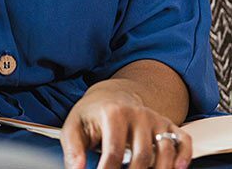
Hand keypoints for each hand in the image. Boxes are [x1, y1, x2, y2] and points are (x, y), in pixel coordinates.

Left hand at [61, 86, 191, 168]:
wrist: (111, 95)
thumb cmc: (92, 115)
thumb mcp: (74, 126)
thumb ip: (73, 148)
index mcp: (113, 113)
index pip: (113, 152)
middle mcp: (138, 114)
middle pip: (142, 157)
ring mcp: (155, 119)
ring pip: (165, 153)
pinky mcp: (168, 125)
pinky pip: (184, 141)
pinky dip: (184, 157)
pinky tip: (177, 168)